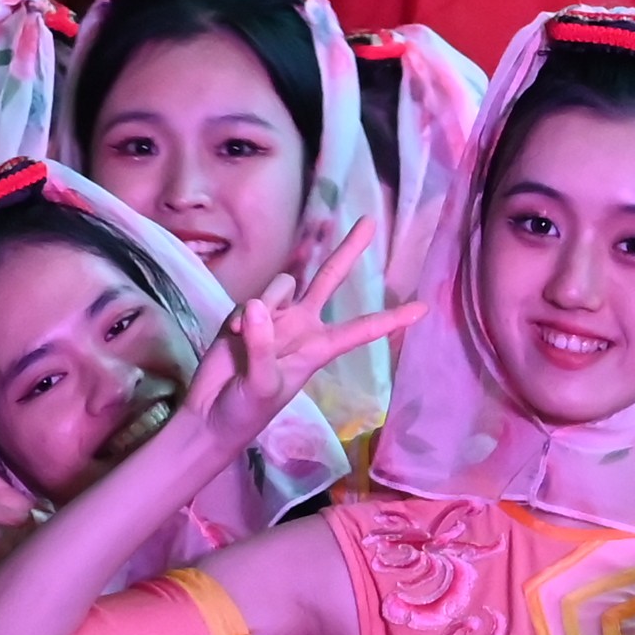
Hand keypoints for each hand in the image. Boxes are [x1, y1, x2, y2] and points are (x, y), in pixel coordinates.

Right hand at [181, 218, 421, 452]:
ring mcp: (274, 318)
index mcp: (319, 348)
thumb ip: (261, 346)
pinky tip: (232, 334)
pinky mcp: (246, 315)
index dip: (390, 319)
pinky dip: (242, 315)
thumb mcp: (263, 384)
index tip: (423, 309)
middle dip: (348, 250)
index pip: (361, 329)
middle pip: (329, 278)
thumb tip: (258, 306)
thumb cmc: (248, 409)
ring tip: (244, 334)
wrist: (212, 413)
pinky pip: (251, 299)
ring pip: (283, 284)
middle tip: (370, 220)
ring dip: (267, 301)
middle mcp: (301, 326)